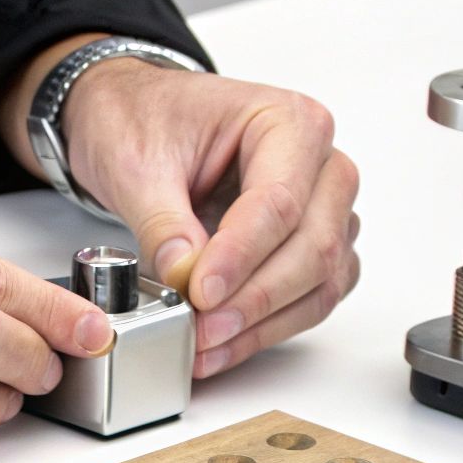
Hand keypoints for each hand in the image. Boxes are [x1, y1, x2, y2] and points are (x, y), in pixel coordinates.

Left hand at [0, 37, 360, 377]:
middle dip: (254, 298)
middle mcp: (321, 165)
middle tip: (201, 327)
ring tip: (206, 345)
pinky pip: (310, 297)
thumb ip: (163, 221)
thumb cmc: (145, 119)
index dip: (241, 256)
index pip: (280, 202)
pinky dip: (268, 327)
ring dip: (264, 322)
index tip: (200, 291)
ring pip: (320, 281)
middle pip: (313, 246)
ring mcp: (325, 210)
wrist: (137, 117)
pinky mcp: (311, 248)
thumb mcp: (137, 164)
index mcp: (289, 122)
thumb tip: (184, 274)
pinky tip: (223, 344)